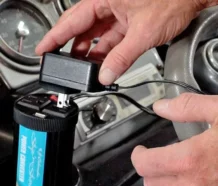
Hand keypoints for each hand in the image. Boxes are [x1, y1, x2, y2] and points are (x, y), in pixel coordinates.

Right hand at [35, 0, 204, 84]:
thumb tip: (107, 75)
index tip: (42, 49)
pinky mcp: (127, 22)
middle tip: (61, 64)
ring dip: (89, 54)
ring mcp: (117, 13)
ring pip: (96, 36)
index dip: (54, 37)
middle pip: (81, 29)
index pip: (71, 20)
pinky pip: (110, 39)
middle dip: (71, 48)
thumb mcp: (143, 33)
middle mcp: (108, 4)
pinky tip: (101, 64)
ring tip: (81, 70)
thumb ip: (122, 57)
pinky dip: (105, 53)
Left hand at [131, 93, 217, 185]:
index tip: (141, 150)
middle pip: (151, 184)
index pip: (144, 165)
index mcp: (191, 159)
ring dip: (165, 183)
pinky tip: (195, 180)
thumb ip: (187, 107)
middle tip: (157, 157)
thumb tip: (161, 107)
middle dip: (150, 170)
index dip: (138, 155)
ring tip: (176, 168)